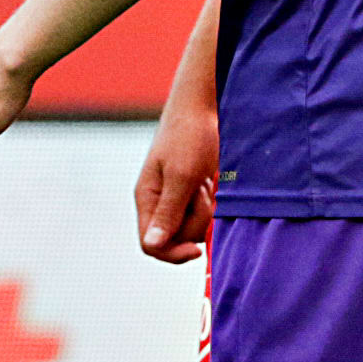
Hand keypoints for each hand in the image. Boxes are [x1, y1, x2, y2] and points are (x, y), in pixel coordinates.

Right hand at [134, 107, 217, 261]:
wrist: (205, 108)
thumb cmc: (189, 137)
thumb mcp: (181, 175)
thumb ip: (168, 212)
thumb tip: (152, 245)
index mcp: (147, 199)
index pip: (151, 245)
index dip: (172, 253)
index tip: (197, 249)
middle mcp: (160, 203)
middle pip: (178, 238)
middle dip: (196, 224)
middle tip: (204, 194)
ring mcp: (179, 198)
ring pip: (195, 227)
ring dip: (208, 212)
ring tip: (209, 183)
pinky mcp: (196, 193)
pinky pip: (207, 214)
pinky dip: (215, 204)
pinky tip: (214, 182)